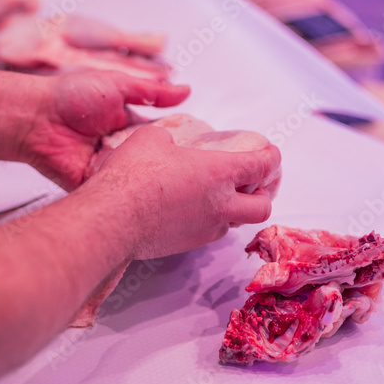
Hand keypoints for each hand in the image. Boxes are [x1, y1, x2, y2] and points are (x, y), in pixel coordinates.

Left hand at [21, 71, 189, 188]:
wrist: (36, 118)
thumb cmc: (70, 97)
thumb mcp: (117, 85)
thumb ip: (152, 91)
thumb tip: (186, 90)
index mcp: (129, 125)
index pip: (163, 136)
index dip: (181, 142)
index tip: (204, 147)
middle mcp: (122, 148)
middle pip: (154, 161)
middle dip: (172, 165)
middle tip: (196, 169)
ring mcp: (110, 168)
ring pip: (139, 178)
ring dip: (152, 179)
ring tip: (178, 183)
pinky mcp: (96, 185)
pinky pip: (118, 191)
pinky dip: (129, 190)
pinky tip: (146, 191)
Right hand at [92, 126, 281, 259]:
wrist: (113, 217)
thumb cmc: (133, 174)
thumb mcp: (152, 139)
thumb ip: (169, 141)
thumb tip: (167, 145)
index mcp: (219, 173)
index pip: (261, 165)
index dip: (271, 158)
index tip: (271, 154)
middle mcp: (220, 205)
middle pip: (262, 207)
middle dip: (262, 195)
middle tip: (252, 185)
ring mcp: (205, 229)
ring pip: (233, 224)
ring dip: (233, 211)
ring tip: (218, 198)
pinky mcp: (186, 244)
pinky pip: (207, 233)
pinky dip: (207, 221)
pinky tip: (190, 210)